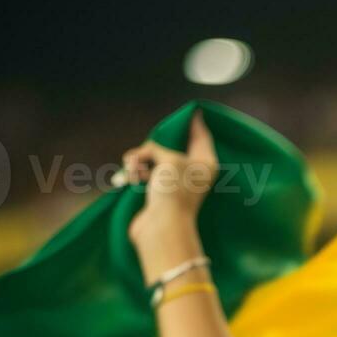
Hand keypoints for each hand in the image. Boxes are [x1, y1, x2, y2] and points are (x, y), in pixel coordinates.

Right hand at [123, 110, 218, 264]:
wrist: (161, 226)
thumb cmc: (173, 191)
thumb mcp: (169, 159)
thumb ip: (157, 148)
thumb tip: (143, 157)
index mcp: (205, 162)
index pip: (201, 135)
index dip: (194, 122)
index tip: (192, 109)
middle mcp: (193, 171)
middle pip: (173, 145)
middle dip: (155, 145)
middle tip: (147, 150)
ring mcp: (175, 182)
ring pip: (154, 158)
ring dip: (140, 158)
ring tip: (133, 166)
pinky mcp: (158, 191)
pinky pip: (144, 172)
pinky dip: (136, 170)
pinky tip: (131, 175)